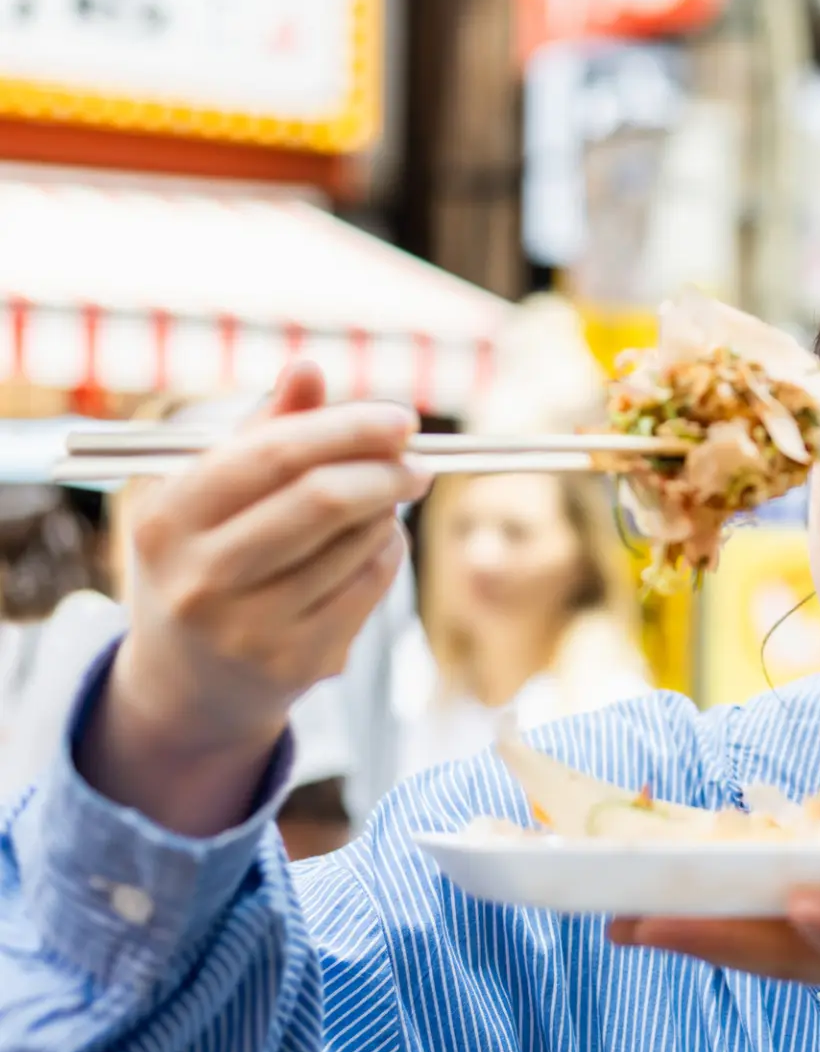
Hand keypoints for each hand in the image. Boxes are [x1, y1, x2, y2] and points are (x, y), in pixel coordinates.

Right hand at [79, 363, 428, 834]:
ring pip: (359, 542)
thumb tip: (309, 367)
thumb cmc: (205, 560)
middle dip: (387, 469)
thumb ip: (263, 431)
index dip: (349, 428)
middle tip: (419, 460)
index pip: (274, 454)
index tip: (402, 419)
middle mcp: (201, 578)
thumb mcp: (207, 497)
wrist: (187, 683)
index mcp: (168, 520)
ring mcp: (250, 629)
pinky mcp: (300, 662)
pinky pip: (373, 584)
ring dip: (389, 511)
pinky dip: (388, 551)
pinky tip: (376, 542)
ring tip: (385, 501)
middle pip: (324, 499)